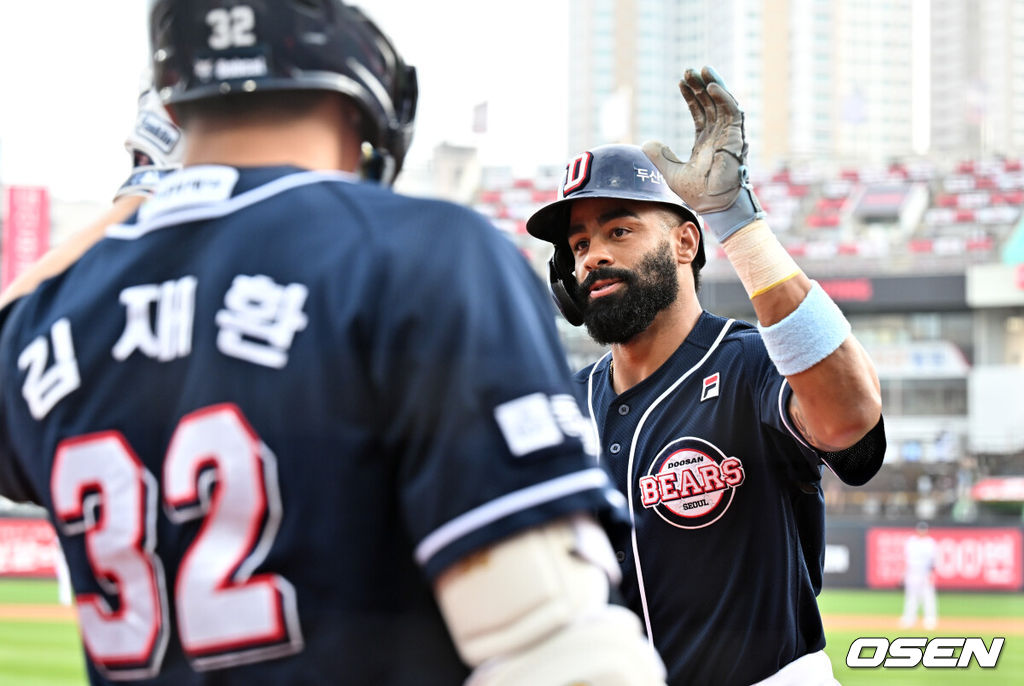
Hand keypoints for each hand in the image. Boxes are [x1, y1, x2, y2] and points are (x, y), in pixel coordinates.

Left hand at [642, 66, 763, 241]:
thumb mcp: (671, 173)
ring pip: (723, 103)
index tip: (681, 81)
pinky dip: (724, 98)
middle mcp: (719, 135)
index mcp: (706, 141)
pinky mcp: (736, 137)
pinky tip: (711, 86)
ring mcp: (728, 135)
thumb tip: (646, 143)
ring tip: (702, 70)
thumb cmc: (697, 193)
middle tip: (689, 70)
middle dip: (700, 86)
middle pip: (710, 103)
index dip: (691, 96)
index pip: (700, 112)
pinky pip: (733, 112)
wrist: (713, 205)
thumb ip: (660, 157)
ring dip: (713, 85)